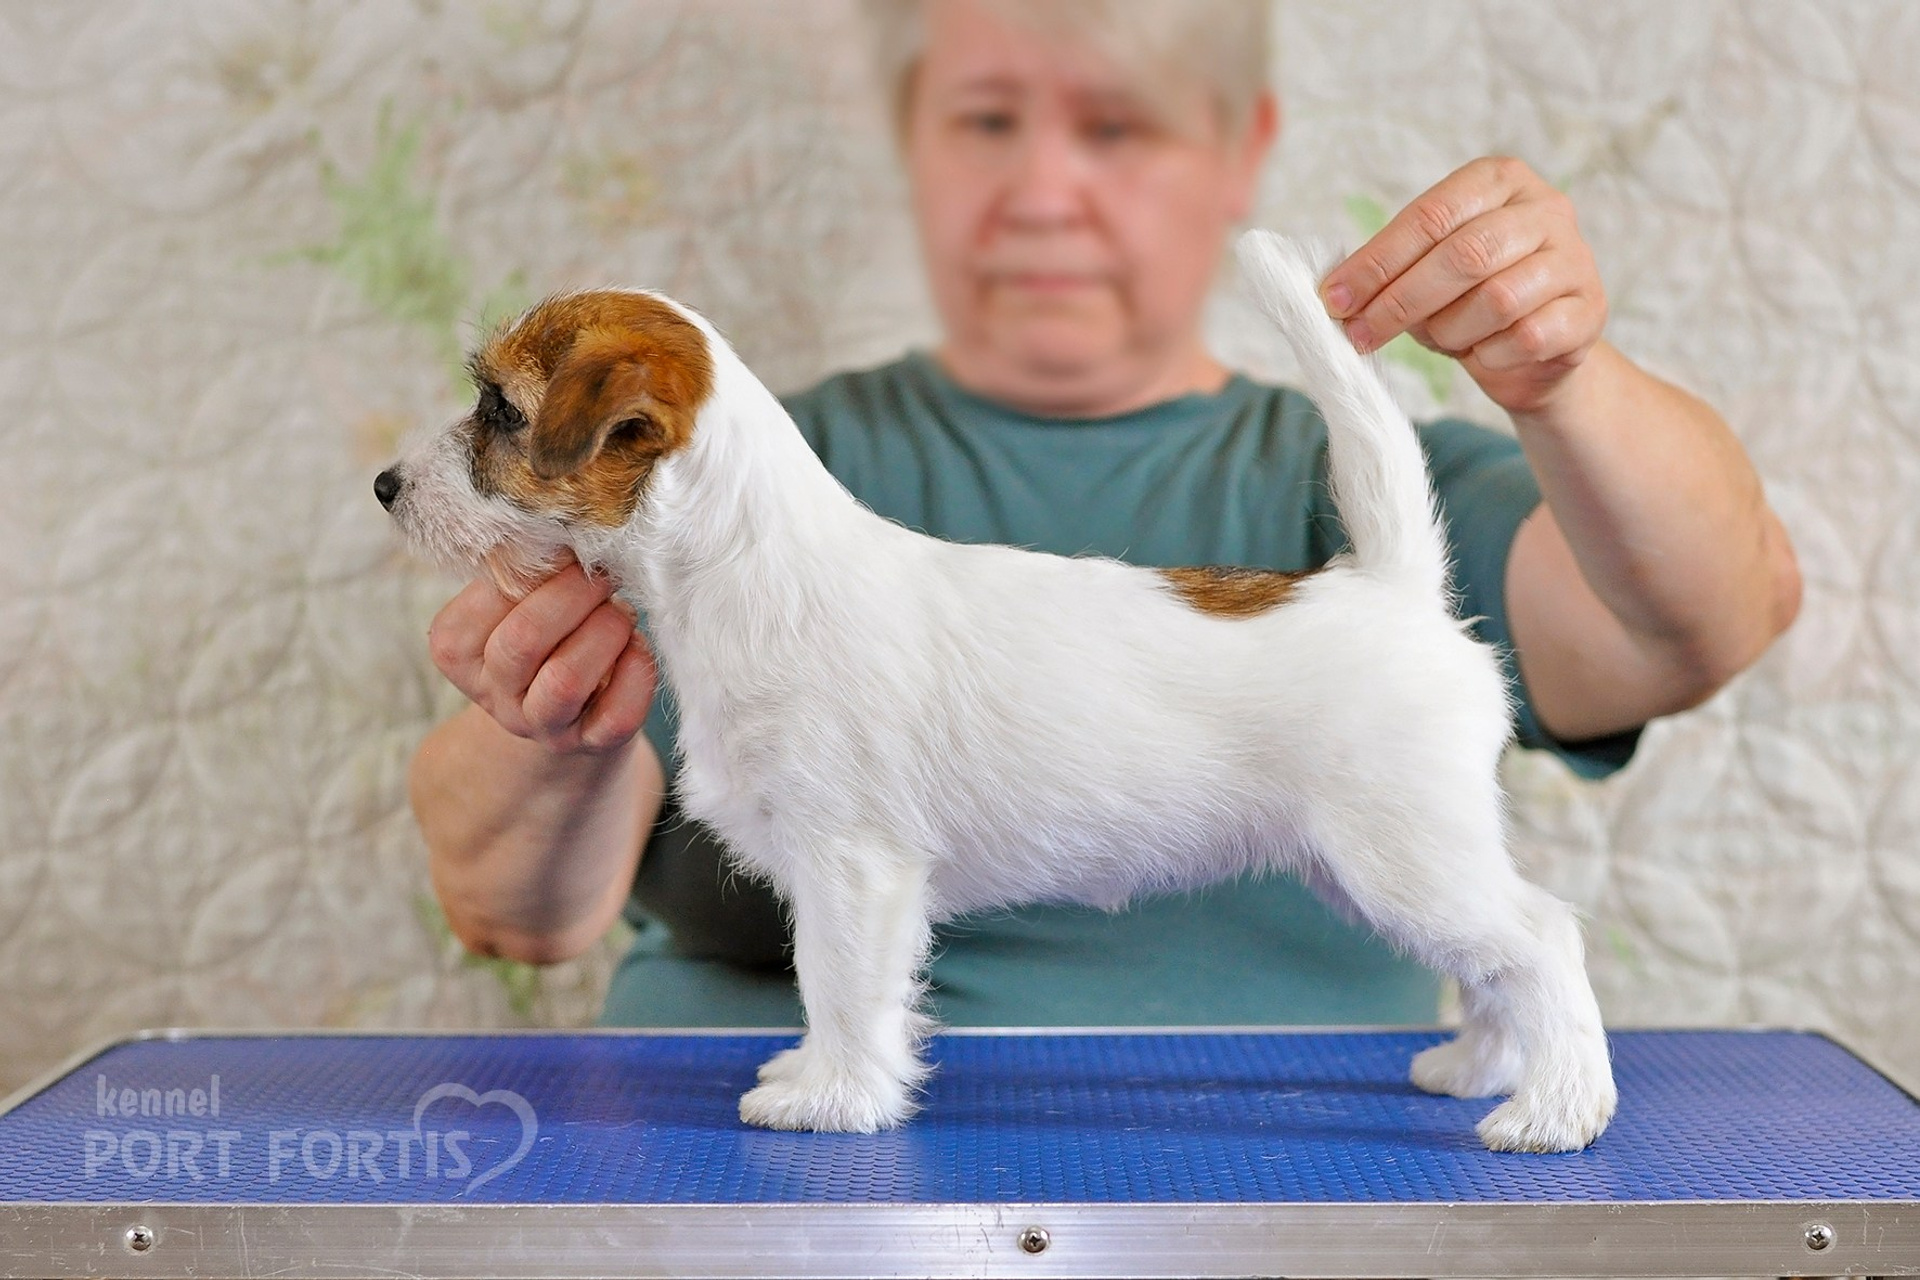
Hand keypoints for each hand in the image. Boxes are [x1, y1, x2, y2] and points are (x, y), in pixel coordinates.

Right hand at [426, 556, 656, 754]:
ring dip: (606, 631)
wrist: (570, 710)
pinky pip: (617, 715)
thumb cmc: (543, 634)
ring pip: (566, 679)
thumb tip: (562, 526)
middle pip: (524, 639)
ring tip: (621, 612)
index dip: (537, 569)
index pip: (487, 602)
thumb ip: (523, 571)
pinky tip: (637, 649)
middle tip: (603, 575)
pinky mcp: (592, 744)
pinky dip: (637, 671)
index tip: (569, 550)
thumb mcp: (515, 603)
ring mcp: (541, 726)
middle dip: (574, 595)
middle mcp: (494, 694)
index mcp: (457, 650)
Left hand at [1319, 156, 1607, 415]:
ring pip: (1497, 299)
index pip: (1431, 215)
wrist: (1536, 349)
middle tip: (1360, 335)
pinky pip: (1527, 337)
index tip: (1333, 300)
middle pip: (1464, 255)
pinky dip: (1489, 354)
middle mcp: (1545, 208)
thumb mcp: (1427, 272)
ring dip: (1450, 330)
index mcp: (1498, 180)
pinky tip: (1481, 354)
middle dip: (1401, 301)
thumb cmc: (1469, 300)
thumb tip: (1334, 294)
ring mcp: (1575, 258)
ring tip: (1438, 339)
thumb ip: (1391, 271)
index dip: (1377, 261)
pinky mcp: (1590, 310)